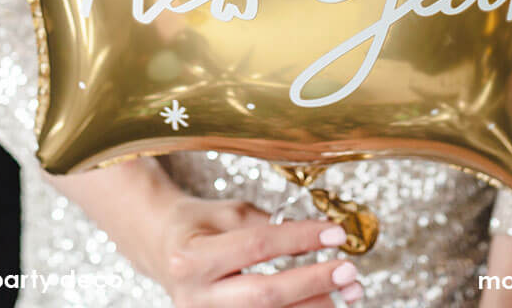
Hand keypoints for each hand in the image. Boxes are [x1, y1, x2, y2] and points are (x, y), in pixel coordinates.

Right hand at [156, 193, 364, 306]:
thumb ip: (267, 226)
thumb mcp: (229, 213)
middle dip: (313, 282)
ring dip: (314, 306)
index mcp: (194, 257)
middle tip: (349, 269)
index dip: (300, 239)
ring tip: (349, 293)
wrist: (161, 249)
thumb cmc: (198, 225)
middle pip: (265, 295)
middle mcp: (197, 297)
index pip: (257, 247)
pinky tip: (323, 305)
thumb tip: (316, 236)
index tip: (335, 233)